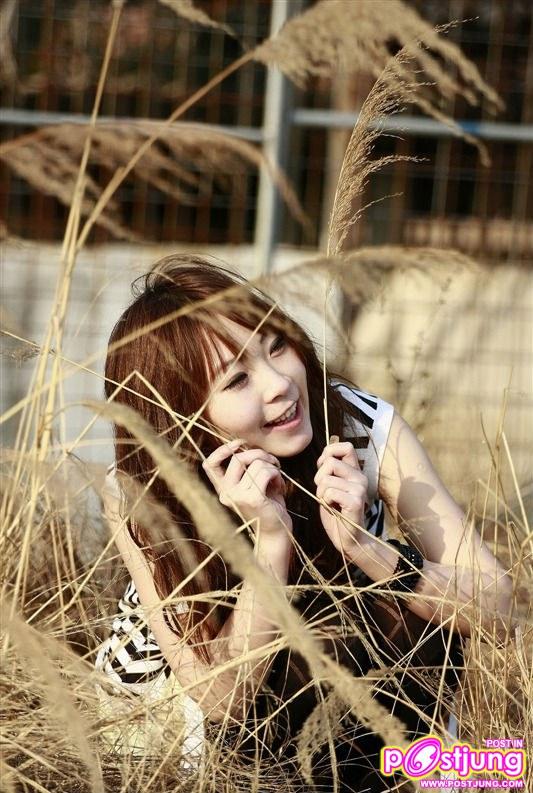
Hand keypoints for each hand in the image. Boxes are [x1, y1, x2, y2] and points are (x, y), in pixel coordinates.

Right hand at [202, 439, 291, 535]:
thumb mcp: (253, 484)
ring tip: (277, 478)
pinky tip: (280, 486)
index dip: (222, 449)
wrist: (276, 533)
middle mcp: (226, 493)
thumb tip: (247, 445)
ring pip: (256, 464)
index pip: (209, 464)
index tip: (240, 444)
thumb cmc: (268, 506)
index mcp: (223, 489)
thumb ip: (247, 468)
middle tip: (273, 462)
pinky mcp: (253, 499)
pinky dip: (277, 475)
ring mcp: (238, 496)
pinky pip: (266, 472)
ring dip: (272, 467)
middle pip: (238, 458)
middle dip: (259, 454)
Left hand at [314, 438, 368, 555]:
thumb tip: (324, 456)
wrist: (348, 539)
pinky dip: (326, 502)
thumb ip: (330, 471)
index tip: (323, 468)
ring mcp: (360, 489)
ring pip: (326, 479)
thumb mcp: (330, 486)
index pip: (346, 446)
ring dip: (321, 493)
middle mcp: (360, 477)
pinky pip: (330, 493)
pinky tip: (334, 509)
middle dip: (319, 478)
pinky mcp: (356, 502)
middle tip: (325, 492)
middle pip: (330, 462)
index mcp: (355, 471)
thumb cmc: (336, 512)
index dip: (329, 453)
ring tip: (330, 503)